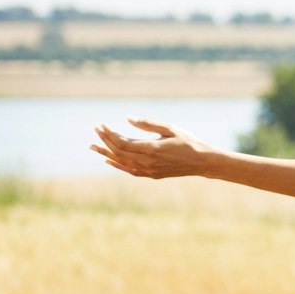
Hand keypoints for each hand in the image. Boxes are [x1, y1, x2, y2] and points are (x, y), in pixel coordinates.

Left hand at [89, 117, 216, 178]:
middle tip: (95, 130)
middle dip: (105, 140)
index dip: (110, 134)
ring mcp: (149, 170)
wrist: (201, 162)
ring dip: (106, 153)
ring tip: (93, 146)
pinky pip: (129, 170)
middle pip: (119, 152)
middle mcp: (148, 162)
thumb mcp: (169, 128)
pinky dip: (117, 164)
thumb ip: (147, 124)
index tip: (102, 125)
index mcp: (152, 149)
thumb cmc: (187, 141)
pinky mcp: (151, 175)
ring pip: (122, 162)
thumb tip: (127, 118)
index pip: (123, 142)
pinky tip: (108, 159)